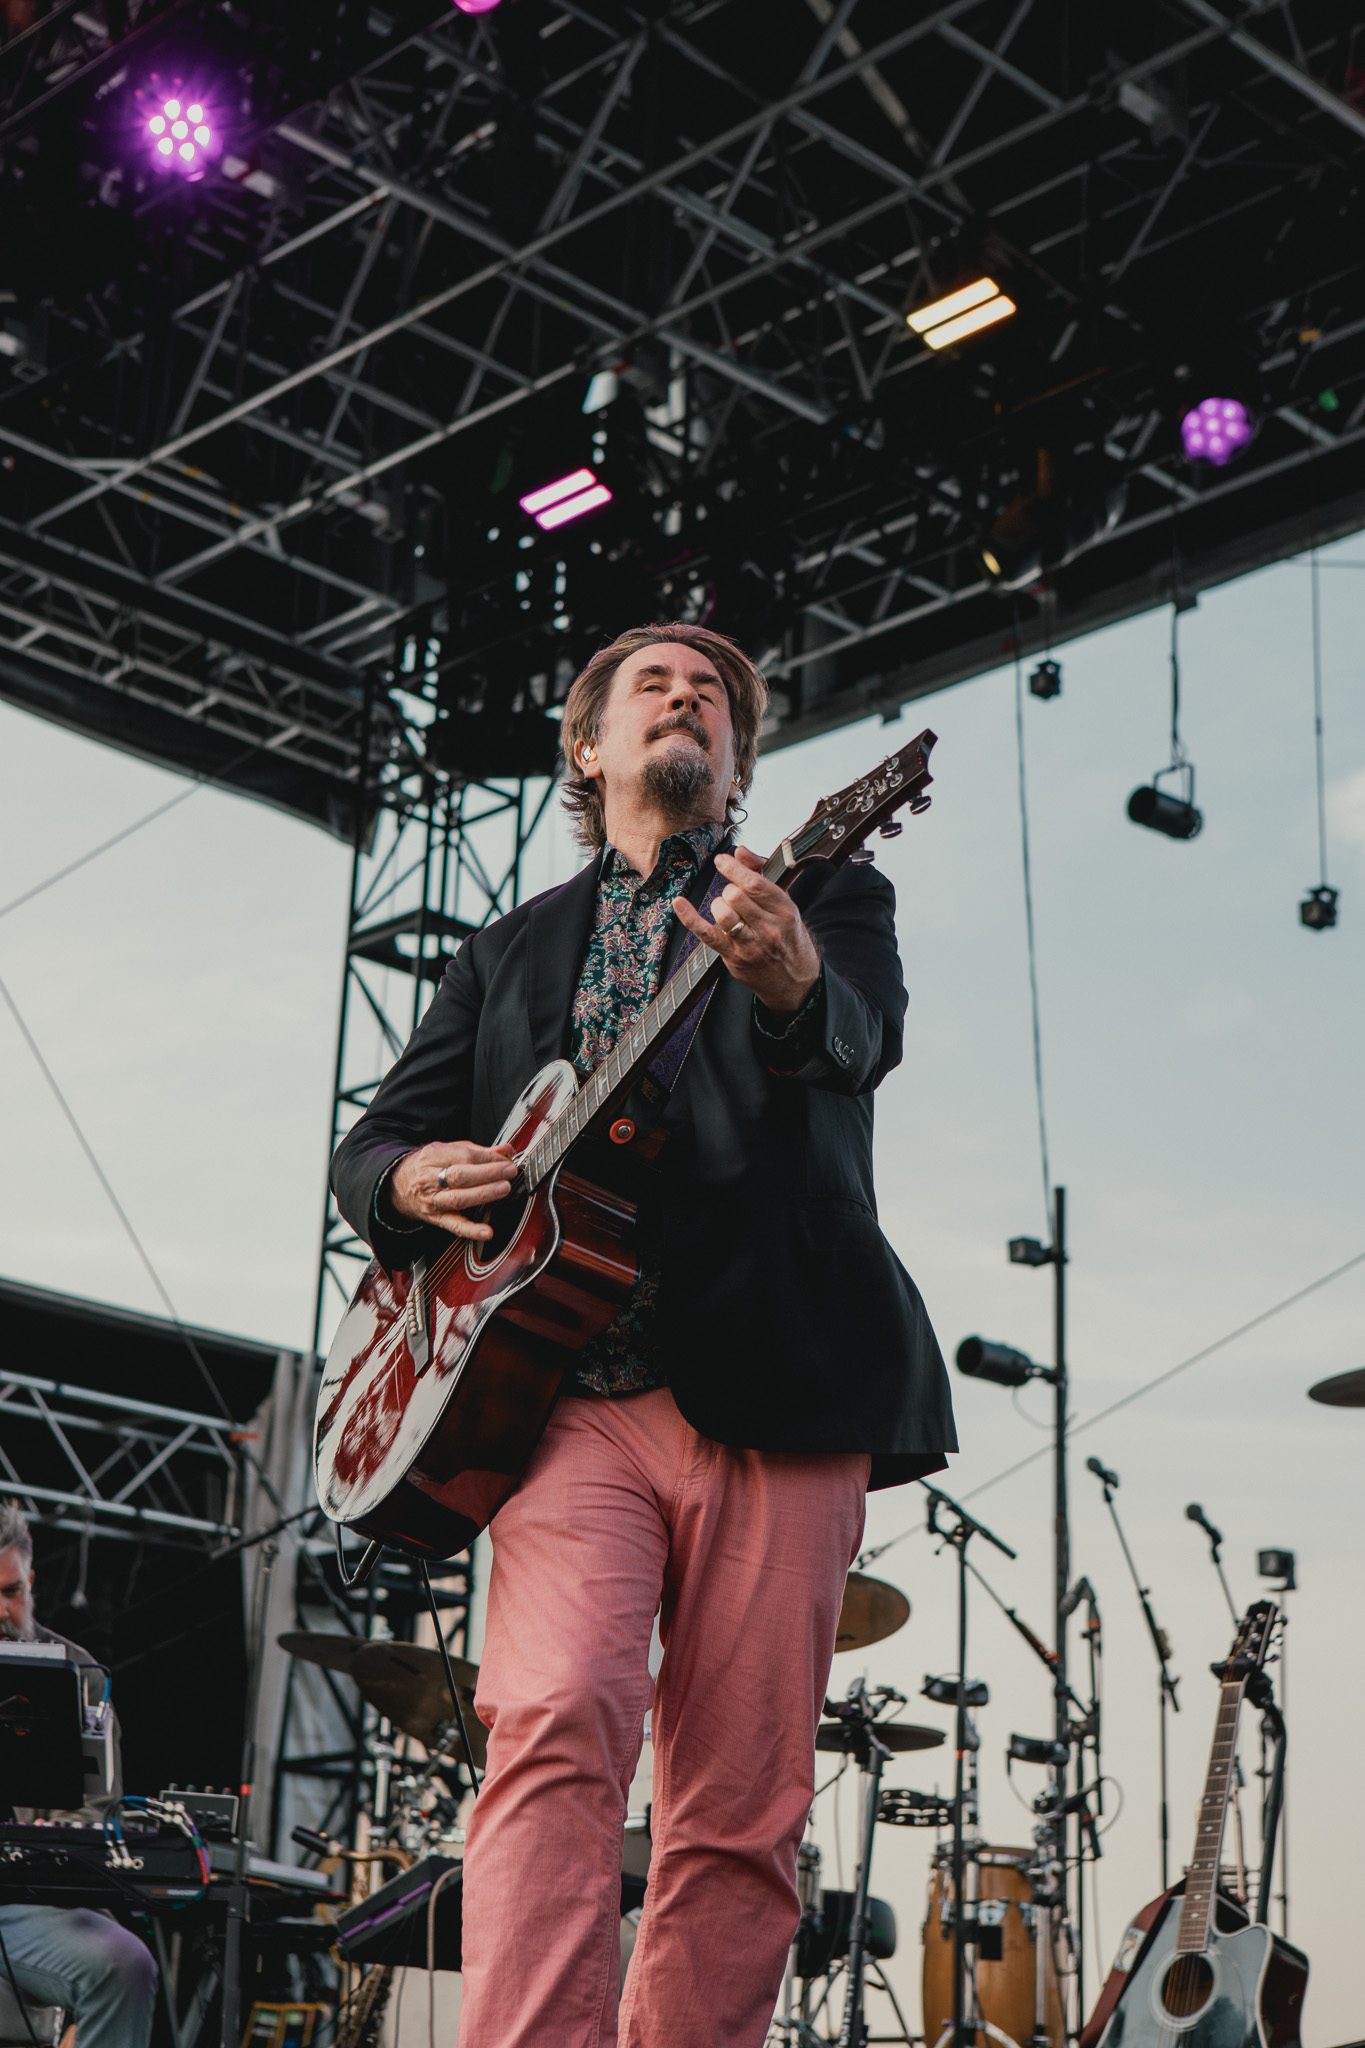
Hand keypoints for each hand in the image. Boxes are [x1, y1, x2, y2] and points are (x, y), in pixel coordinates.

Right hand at [387, 1141, 516, 1240]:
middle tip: (509, 1171)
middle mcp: (430, 1179)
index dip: (487, 1157)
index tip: (506, 1158)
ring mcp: (433, 1200)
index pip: (463, 1155)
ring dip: (483, 1194)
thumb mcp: (447, 1151)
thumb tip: (506, 1150)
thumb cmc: (427, 1166)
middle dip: (488, 1173)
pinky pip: (455, 1226)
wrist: (397, 1186)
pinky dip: (472, 1230)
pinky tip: (487, 1231)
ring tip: (503, 1189)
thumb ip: (477, 1151)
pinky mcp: (436, 1219)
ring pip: (459, 1198)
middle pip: (460, 1175)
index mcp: (433, 1156)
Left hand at [673, 848, 820, 1015]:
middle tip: (734, 894)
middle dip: (729, 889)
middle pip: (736, 896)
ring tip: (726, 908)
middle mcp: (769, 928)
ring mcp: (750, 945)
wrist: (794, 981)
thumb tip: (741, 851)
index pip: (755, 884)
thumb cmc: (788, 938)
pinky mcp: (733, 957)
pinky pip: (707, 934)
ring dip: (718, 904)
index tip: (722, 860)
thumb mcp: (784, 905)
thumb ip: (762, 873)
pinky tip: (680, 903)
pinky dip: (690, 917)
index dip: (734, 869)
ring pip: (723, 914)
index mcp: (784, 911)